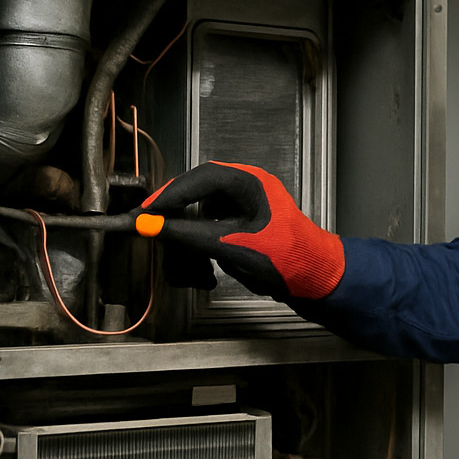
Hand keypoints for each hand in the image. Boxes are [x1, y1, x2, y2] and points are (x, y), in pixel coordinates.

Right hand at [138, 161, 344, 300]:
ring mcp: (246, 207)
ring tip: (180, 253)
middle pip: (198, 193)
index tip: (143, 213)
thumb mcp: (231, 246)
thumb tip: (150, 225)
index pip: (199, 179)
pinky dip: (202, 246)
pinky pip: (212, 228)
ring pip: (202, 212)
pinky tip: (201, 266)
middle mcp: (247, 189)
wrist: (315, 280)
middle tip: (147, 227)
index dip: (168, 195)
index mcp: (250, 182)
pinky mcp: (244, 226)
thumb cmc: (286, 258)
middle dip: (174, 214)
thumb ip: (188, 234)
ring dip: (188, 235)